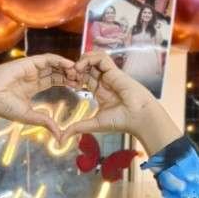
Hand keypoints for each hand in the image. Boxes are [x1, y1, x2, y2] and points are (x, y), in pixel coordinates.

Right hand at [0, 53, 76, 141]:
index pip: (54, 81)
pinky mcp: (29, 62)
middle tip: (82, 78)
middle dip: (69, 74)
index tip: (79, 87)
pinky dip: (59, 60)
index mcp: (33, 87)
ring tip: (79, 72)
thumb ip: (46, 123)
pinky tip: (70, 65)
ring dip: (66, 67)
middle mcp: (33, 76)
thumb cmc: (5, 107)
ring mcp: (31, 67)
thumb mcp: (30, 117)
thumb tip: (60, 137)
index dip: (66, 83)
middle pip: (56, 72)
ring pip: (54, 64)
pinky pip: (48, 59)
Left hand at [61, 51, 182, 153]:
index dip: (74, 79)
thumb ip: (77, 128)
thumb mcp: (93, 124)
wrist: (137, 117)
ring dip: (82, 61)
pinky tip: (82, 66)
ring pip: (94, 60)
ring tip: (74, 69)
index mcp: (99, 92)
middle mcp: (104, 82)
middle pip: (87, 68)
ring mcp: (109, 75)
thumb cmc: (120, 121)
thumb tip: (61, 140)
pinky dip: (90, 58)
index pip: (84, 79)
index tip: (66, 84)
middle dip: (75, 69)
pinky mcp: (114, 70)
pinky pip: (102, 58)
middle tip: (67, 75)